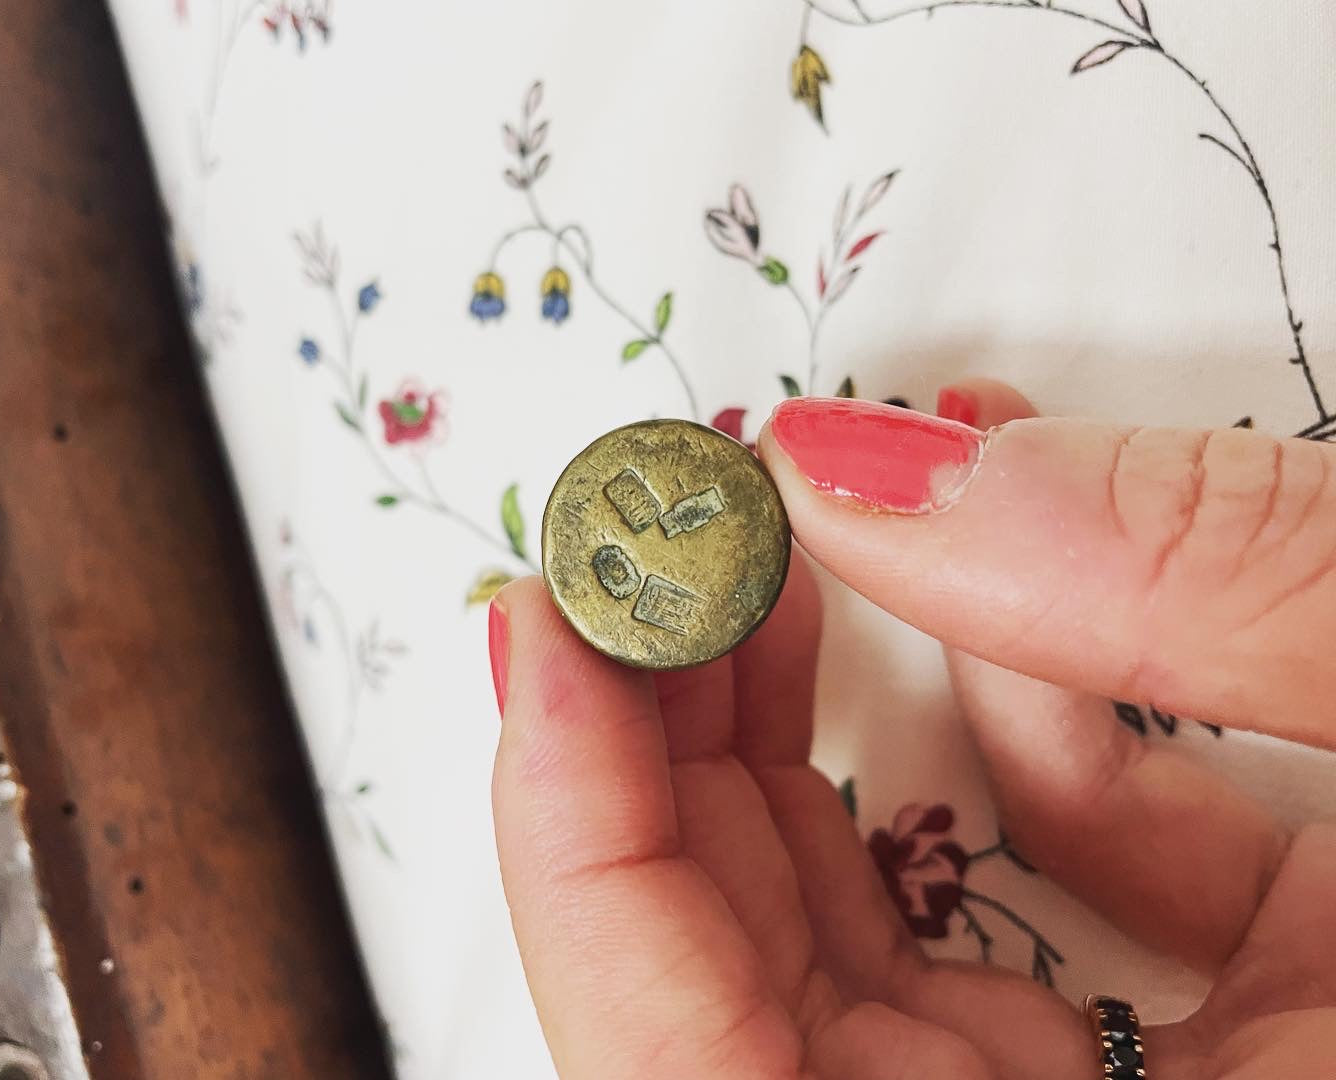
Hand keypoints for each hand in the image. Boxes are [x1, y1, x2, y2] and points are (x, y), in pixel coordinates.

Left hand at [489, 381, 1335, 1077]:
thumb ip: (1201, 594)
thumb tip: (890, 466)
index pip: (697, 1079)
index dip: (579, 851)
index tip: (545, 628)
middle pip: (733, 982)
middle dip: (661, 748)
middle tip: (641, 554)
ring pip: (846, 942)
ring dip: (780, 733)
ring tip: (758, 549)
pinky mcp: (1193, 1051)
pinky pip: (1015, 909)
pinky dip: (995, 752)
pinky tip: (997, 602)